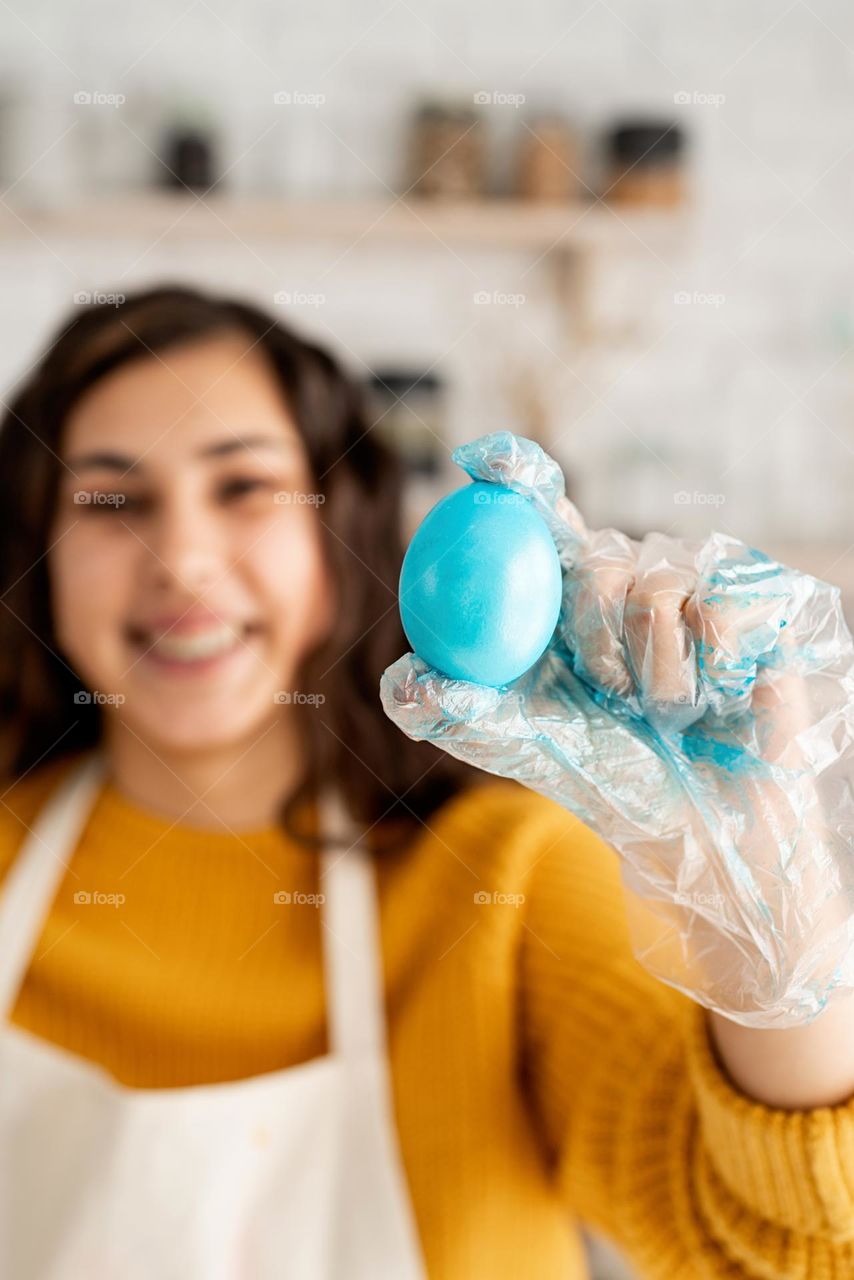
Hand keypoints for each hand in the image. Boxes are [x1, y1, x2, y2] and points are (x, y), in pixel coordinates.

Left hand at [380, 431, 853, 1027]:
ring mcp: (696, 580)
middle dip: (595, 638)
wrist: (714, 823)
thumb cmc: (619, 783)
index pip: (539, 512)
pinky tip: (724, 699)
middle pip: (595, 555)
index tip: (483, 461)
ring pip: (662, 585)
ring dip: (658, 674)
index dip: (515, 474)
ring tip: (669, 713)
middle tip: (610, 694)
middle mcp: (629, 573)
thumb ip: (468, 715)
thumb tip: (401, 682)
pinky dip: (716, 671)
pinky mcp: (758, 598)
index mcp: (566, 593)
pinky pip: (726, 609)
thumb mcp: (535, 750)